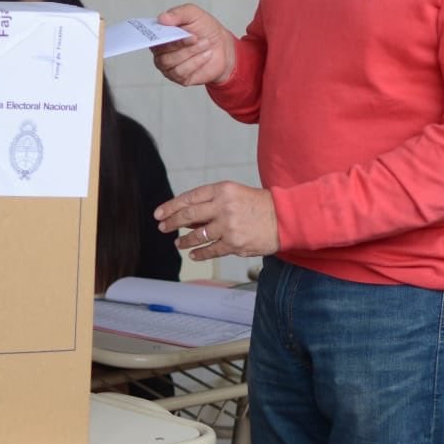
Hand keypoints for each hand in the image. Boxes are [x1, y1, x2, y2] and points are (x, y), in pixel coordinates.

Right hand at [152, 4, 237, 86]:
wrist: (223, 46)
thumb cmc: (205, 29)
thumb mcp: (194, 14)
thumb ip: (178, 13)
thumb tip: (162, 18)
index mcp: (161, 34)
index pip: (151, 37)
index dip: (160, 36)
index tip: (173, 32)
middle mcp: (161, 52)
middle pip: (161, 51)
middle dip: (180, 43)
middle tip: (195, 37)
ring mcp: (168, 66)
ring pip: (170, 62)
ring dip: (190, 52)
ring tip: (205, 43)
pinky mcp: (179, 78)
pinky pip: (180, 72)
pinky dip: (196, 62)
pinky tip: (206, 55)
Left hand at [155, 182, 278, 260]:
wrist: (284, 218)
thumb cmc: (259, 205)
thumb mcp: (235, 193)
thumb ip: (212, 202)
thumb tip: (188, 217)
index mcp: (222, 189)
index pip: (190, 197)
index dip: (171, 206)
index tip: (160, 213)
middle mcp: (223, 206)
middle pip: (189, 215)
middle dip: (172, 223)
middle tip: (162, 227)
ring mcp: (228, 226)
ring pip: (197, 235)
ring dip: (184, 241)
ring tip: (178, 243)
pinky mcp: (234, 243)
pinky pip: (211, 250)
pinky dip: (200, 253)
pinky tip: (193, 255)